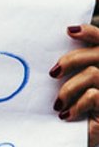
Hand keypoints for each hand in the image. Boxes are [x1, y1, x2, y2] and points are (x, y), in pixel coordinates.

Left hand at [53, 23, 98, 146]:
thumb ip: (77, 70)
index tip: (69, 31)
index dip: (89, 32)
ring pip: (94, 74)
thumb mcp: (79, 89)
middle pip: (98, 54)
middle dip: (71, 60)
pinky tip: (66, 115)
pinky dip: (76, 105)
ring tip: (58, 103)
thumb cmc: (86, 113)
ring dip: (69, 88)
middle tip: (53, 73)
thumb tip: (57, 57)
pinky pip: (93, 95)